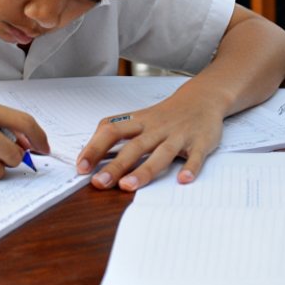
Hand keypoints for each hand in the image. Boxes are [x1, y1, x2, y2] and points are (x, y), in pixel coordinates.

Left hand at [75, 91, 224, 191]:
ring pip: (160, 153)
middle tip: (99, 183)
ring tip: (128, 186)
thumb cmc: (166, 114)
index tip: (81, 166)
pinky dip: (190, 167)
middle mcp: (156, 128)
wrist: (202, 98)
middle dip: (115, 165)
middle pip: (133, 146)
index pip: (111, 130)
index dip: (94, 148)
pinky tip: (182, 180)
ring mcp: (179, 135)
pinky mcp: (200, 142)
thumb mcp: (140, 118)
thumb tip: (89, 156)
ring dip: (144, 170)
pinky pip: (195, 156)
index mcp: (139, 121)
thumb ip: (118, 134)